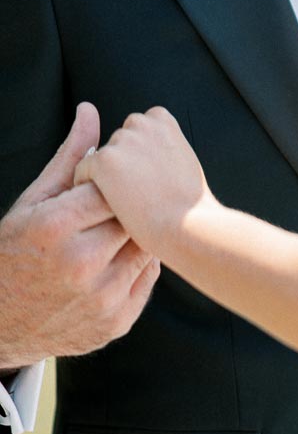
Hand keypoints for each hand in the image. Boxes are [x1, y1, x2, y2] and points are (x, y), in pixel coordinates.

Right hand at [0, 105, 159, 371]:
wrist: (0, 323)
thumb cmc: (15, 251)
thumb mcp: (34, 201)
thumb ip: (70, 159)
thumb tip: (91, 111)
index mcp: (55, 228)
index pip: (112, 188)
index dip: (114, 184)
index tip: (110, 185)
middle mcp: (79, 264)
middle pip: (132, 217)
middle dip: (129, 209)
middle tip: (124, 206)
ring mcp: (99, 298)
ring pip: (145, 248)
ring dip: (137, 237)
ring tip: (116, 234)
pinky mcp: (114, 323)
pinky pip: (147, 281)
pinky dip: (139, 267)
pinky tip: (118, 261)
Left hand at [76, 108, 215, 261]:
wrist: (188, 225)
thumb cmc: (189, 202)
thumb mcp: (183, 161)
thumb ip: (162, 147)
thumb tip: (148, 151)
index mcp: (162, 119)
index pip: (139, 128)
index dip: (142, 155)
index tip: (152, 176)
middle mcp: (142, 123)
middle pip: (119, 141)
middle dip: (124, 163)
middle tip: (139, 191)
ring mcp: (122, 140)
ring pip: (102, 156)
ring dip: (108, 175)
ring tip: (126, 201)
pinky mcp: (104, 160)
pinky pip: (83, 171)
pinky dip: (89, 188)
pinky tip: (109, 205)